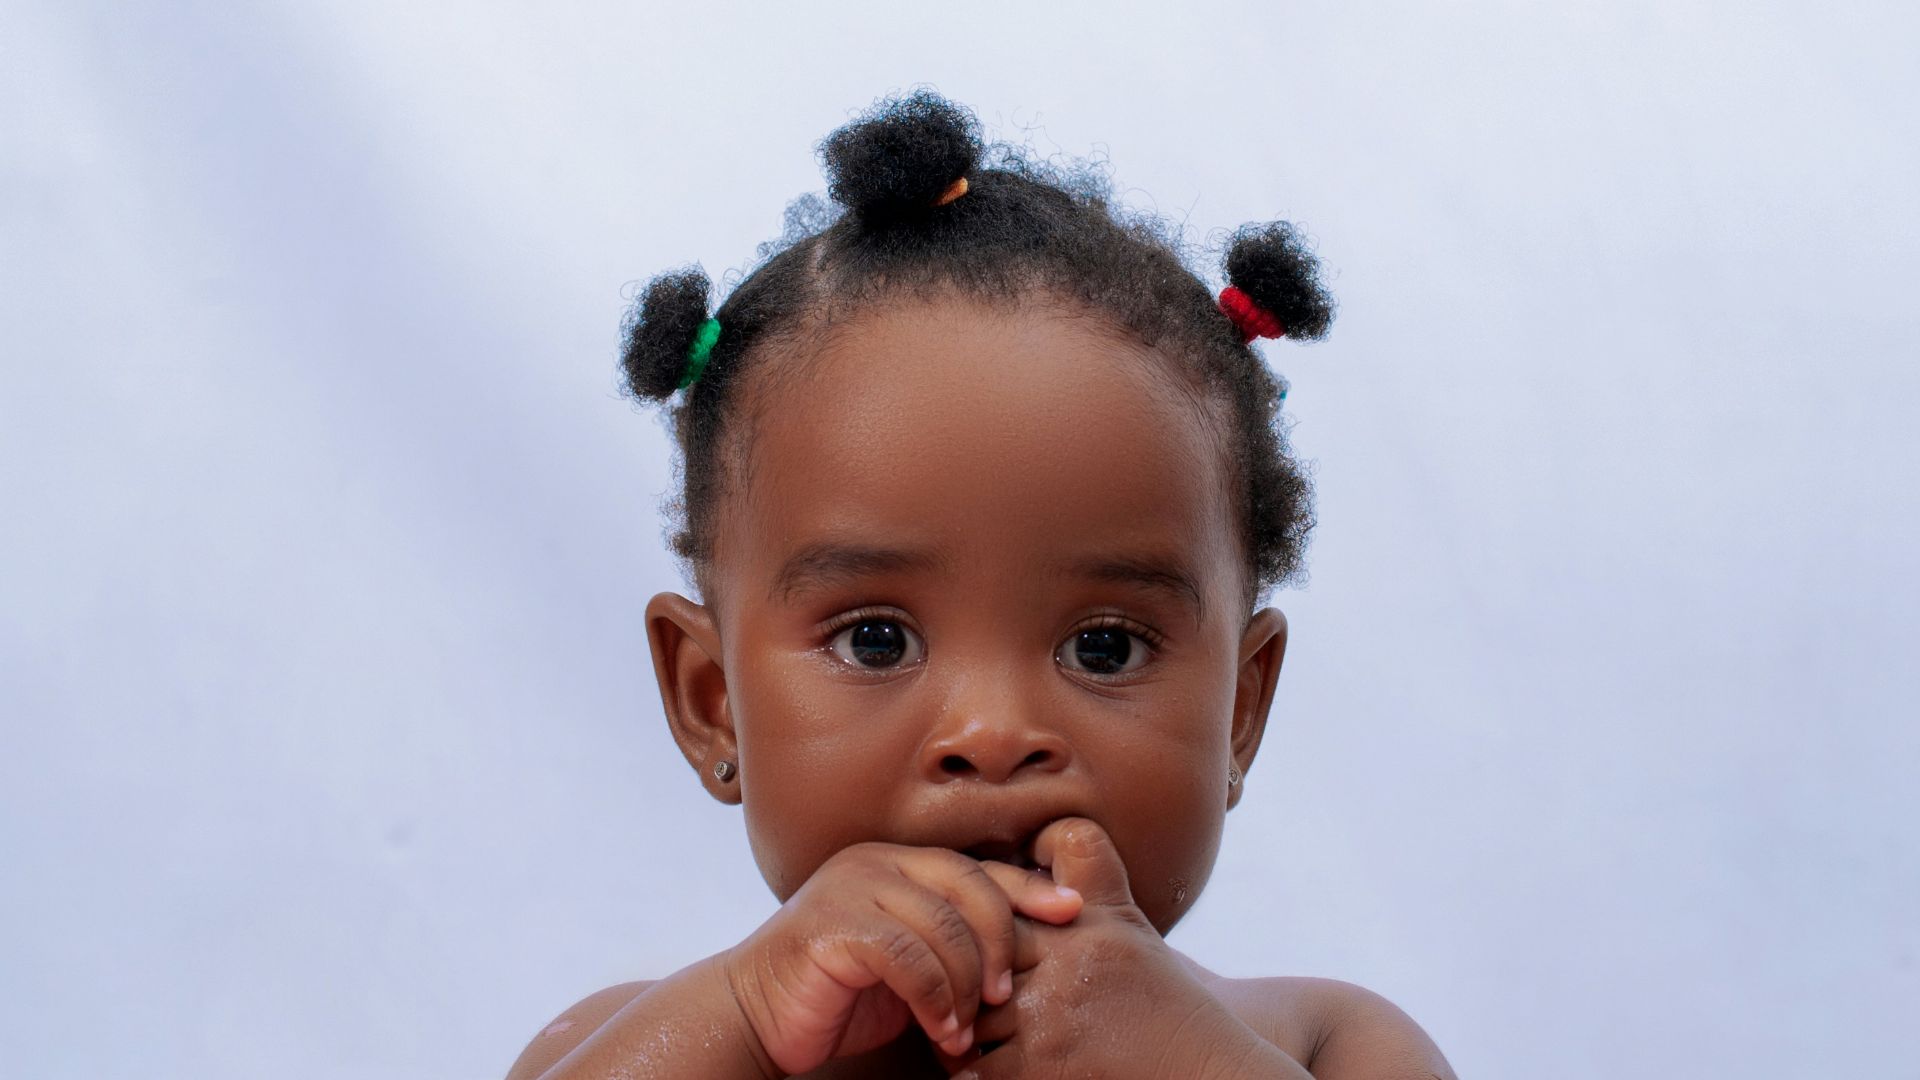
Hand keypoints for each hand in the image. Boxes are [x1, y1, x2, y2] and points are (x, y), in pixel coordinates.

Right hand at [720, 842, 1084, 1076]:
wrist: (755, 1015)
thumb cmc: (837, 993)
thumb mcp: (908, 961)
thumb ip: (949, 943)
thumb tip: (1021, 953)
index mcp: (896, 861)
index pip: (977, 866)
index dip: (1028, 888)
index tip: (1071, 913)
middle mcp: (876, 862)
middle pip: (970, 886)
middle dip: (1001, 942)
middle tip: (1006, 997)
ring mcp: (853, 887)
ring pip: (945, 926)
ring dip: (967, 987)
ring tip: (964, 1031)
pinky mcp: (835, 924)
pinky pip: (911, 958)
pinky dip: (937, 1001)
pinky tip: (941, 1032)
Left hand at [949, 819, 1304, 1079]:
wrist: (1210, 1072)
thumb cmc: (1167, 1008)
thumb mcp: (1130, 931)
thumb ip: (1087, 888)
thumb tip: (1034, 853)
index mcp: (1091, 918)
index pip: (1008, 892)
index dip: (976, 908)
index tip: (958, 926)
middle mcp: (1072, 955)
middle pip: (980, 949)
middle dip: (956, 973)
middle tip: (940, 990)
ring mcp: (1057, 1009)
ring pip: (972, 1012)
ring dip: (957, 1031)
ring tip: (949, 1038)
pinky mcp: (1048, 1064)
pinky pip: (980, 1069)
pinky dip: (970, 1075)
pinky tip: (973, 1074)